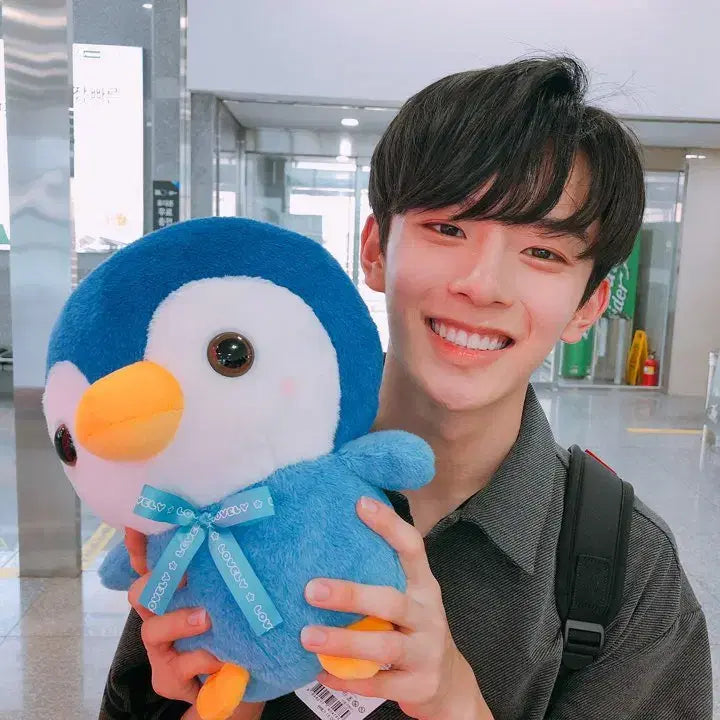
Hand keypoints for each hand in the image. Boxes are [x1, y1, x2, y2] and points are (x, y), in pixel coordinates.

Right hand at [126, 535, 264, 718]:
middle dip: (156, 582)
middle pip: (139, 594)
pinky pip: (180, 665)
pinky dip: (201, 657)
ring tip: (206, 618)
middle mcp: (158, 617)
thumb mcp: (225, 592)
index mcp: (171, 593)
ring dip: (179, 621)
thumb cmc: (227, 626)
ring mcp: (161, 649)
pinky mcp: (169, 677)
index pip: (148, 564)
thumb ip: (221, 568)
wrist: (233, 676)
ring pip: (152, 630)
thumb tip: (231, 529)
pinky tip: (220, 655)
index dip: (139, 546)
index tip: (137, 526)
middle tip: (185, 574)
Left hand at [299, 497, 493, 719]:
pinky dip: (347, 679)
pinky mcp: (418, 686)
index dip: (389, 525)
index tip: (359, 503)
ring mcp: (425, 652)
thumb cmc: (414, 630)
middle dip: (351, 595)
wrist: (448, 684)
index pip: (412, 548)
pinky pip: (378, 684)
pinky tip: (320, 672)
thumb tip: (330, 542)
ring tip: (307, 636)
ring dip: (344, 642)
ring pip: (383, 647)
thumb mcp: (408, 598)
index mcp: (423, 586)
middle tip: (311, 589)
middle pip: (390, 601)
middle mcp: (427, 615)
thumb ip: (380, 577)